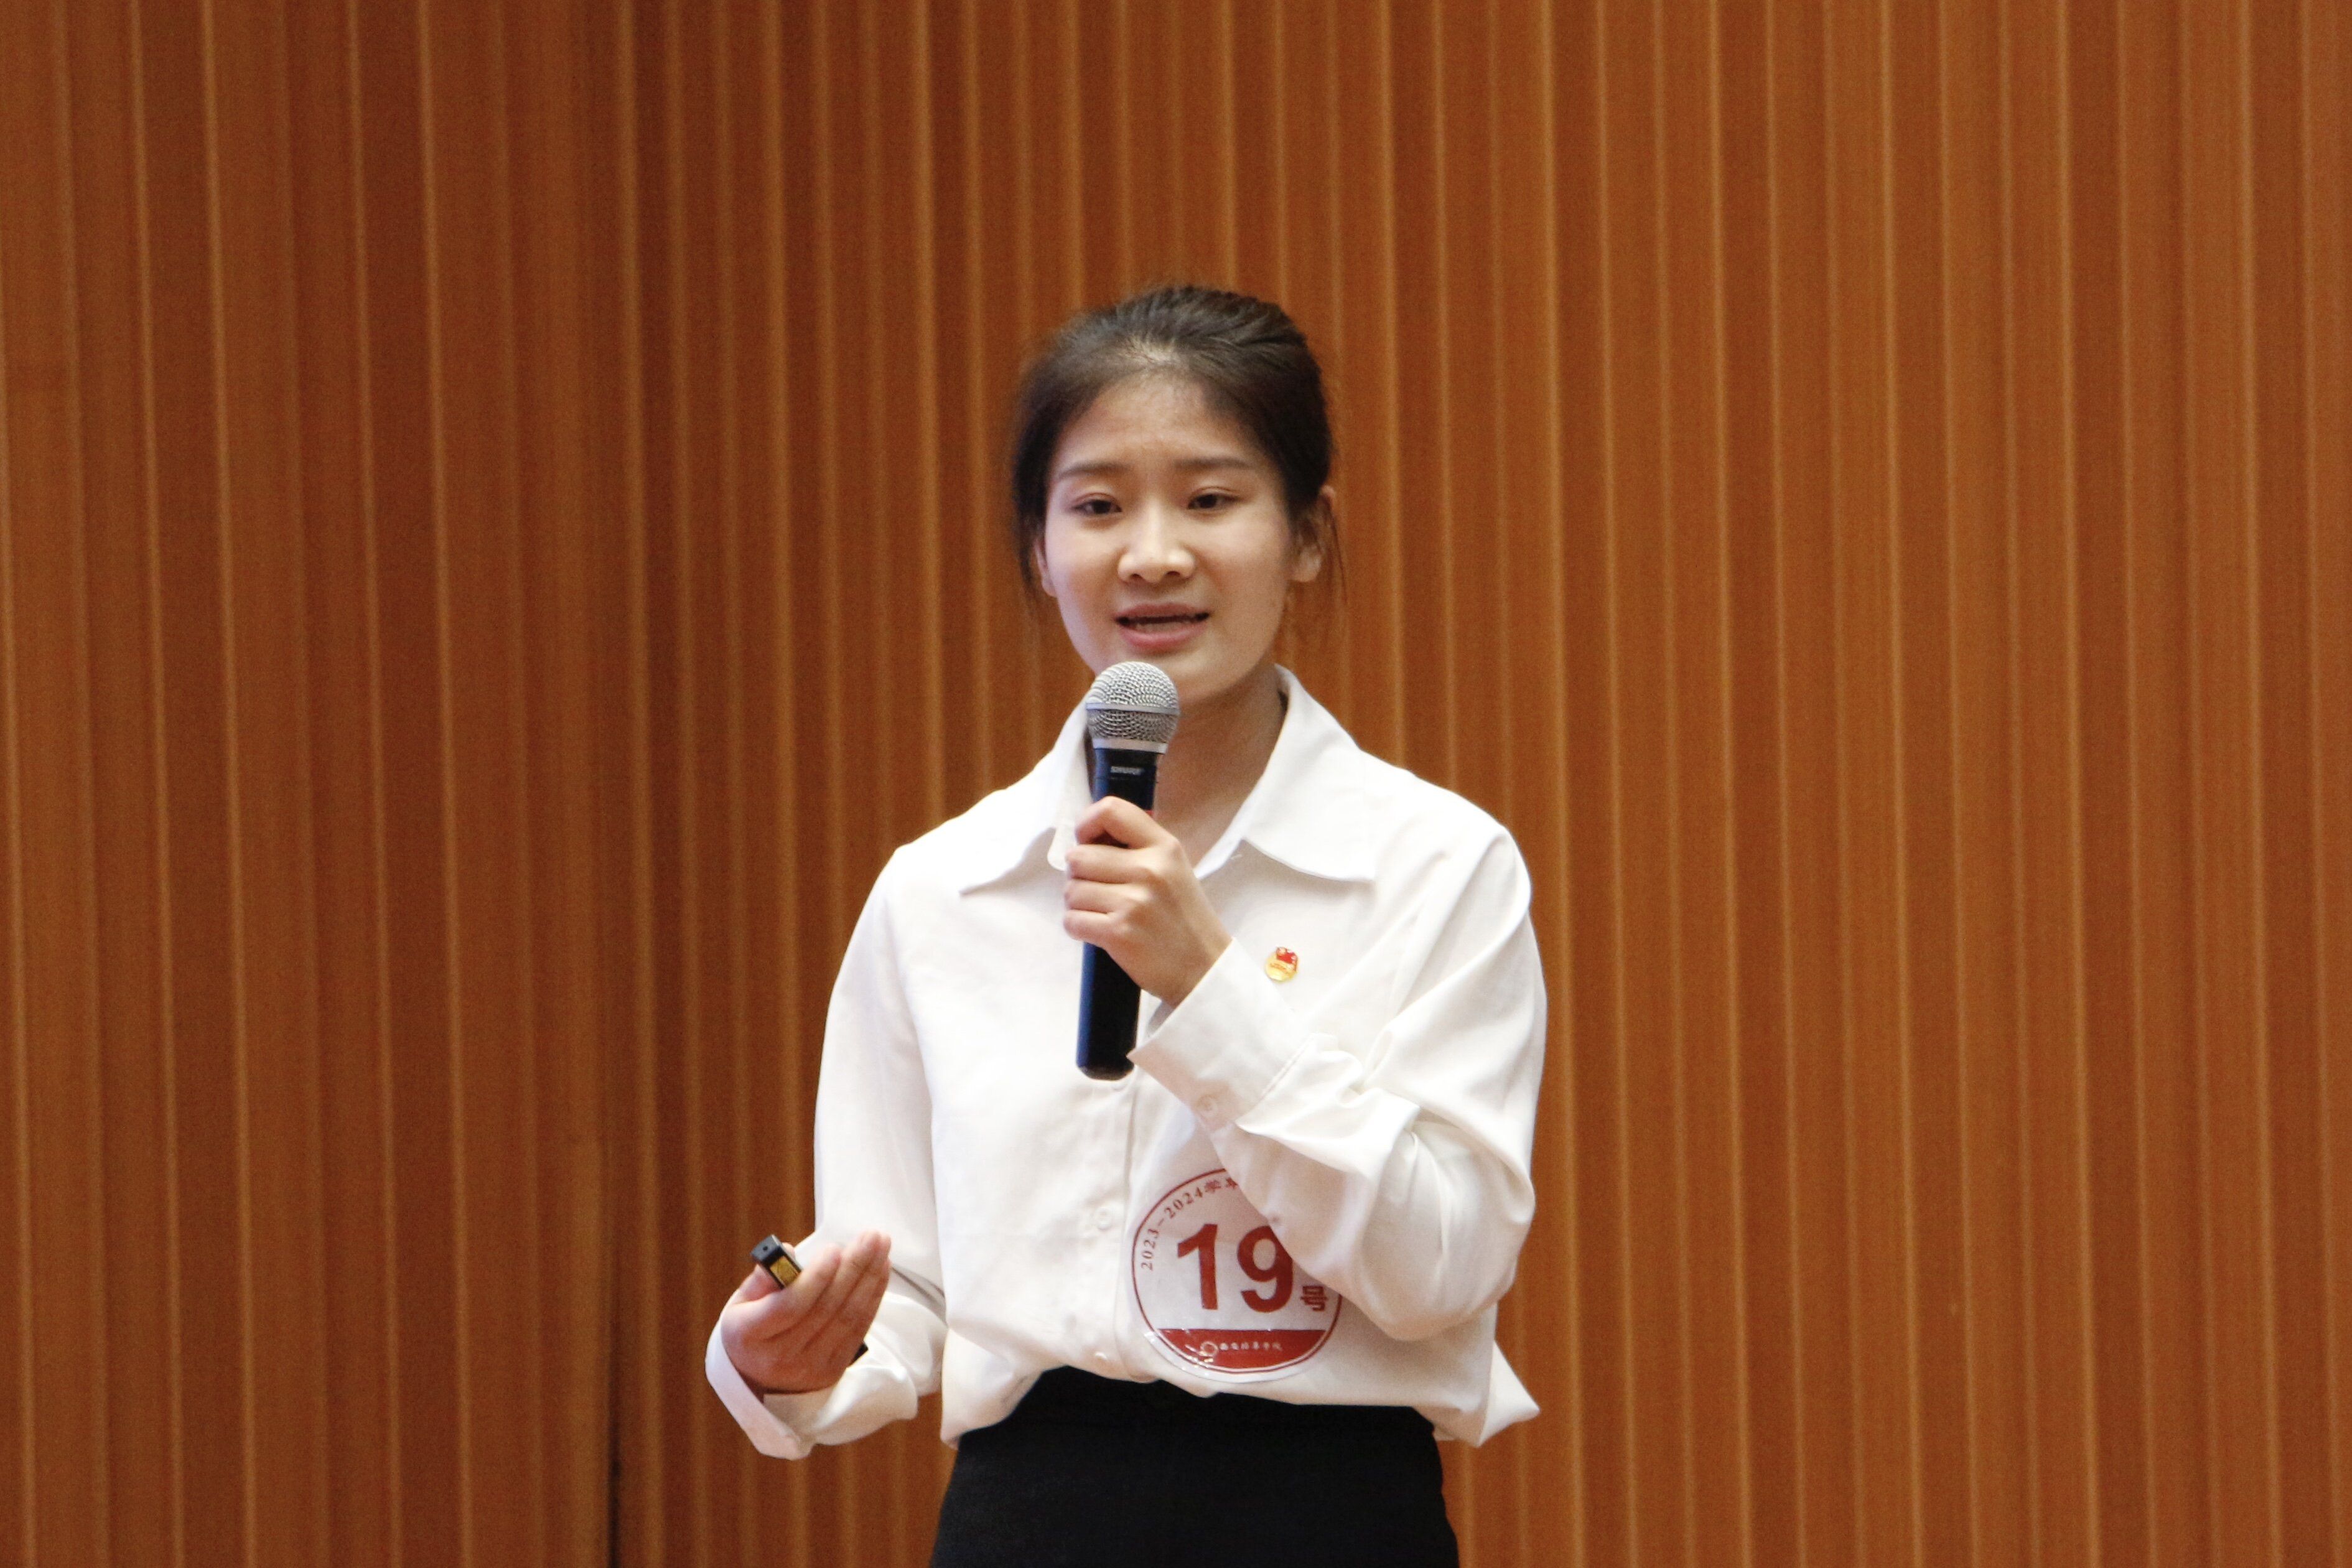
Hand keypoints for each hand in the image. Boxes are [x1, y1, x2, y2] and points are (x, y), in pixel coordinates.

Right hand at [718, 1230, 890, 1395]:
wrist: (759, 1379)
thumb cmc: (751, 1328)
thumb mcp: (741, 1303)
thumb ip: (762, 1278)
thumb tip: (786, 1251)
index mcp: (750, 1334)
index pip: (789, 1306)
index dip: (815, 1278)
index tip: (834, 1249)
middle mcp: (781, 1355)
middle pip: (825, 1309)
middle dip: (853, 1268)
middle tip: (871, 1236)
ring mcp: (810, 1366)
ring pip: (847, 1317)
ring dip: (868, 1278)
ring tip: (881, 1245)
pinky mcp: (833, 1369)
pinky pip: (858, 1328)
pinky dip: (873, 1296)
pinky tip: (881, 1270)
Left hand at [1062, 797, 1229, 1006]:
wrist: (1203, 969)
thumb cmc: (1184, 918)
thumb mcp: (1174, 869)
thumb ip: (1138, 847)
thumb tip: (1090, 834)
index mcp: (1164, 847)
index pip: (1110, 810)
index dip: (1086, 823)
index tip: (1086, 841)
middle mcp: (1149, 869)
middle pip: (1078, 857)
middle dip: (1078, 875)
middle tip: (1097, 890)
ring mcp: (1133, 902)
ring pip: (1071, 891)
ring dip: (1078, 904)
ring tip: (1102, 913)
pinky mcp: (1118, 933)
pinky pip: (1072, 920)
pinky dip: (1078, 927)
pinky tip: (1098, 931)